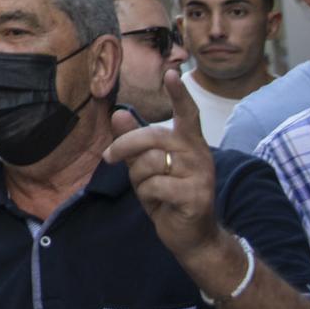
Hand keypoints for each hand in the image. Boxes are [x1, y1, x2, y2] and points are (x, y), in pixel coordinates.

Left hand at [102, 75, 220, 262]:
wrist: (190, 236)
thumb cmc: (166, 196)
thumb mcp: (146, 166)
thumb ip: (134, 141)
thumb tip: (118, 113)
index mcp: (189, 143)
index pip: (187, 113)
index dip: (179, 94)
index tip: (171, 73)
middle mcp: (199, 153)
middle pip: (154, 136)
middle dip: (126, 146)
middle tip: (109, 158)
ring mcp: (200, 174)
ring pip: (151, 162)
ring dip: (139, 178)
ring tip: (150, 189)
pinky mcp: (196, 195)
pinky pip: (155, 185)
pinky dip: (147, 195)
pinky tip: (159, 203)